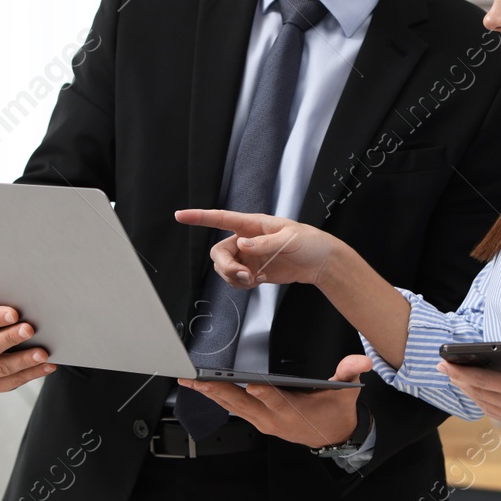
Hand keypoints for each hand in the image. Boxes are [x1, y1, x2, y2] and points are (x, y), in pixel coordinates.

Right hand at [173, 209, 342, 287]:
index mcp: (253, 224)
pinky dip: (241, 285)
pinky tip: (258, 281)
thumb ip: (265, 242)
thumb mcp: (290, 238)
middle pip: (218, 253)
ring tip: (254, 280)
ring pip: (225, 268)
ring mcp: (248, 256)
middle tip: (243, 275)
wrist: (320, 262)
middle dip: (226, 266)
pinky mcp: (253, 271)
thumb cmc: (309, 242)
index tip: (180, 215)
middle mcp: (246, 239)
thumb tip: (242, 245)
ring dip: (234, 278)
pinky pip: (236, 280)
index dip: (199, 217)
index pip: (221, 219)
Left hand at [178, 355, 371, 448]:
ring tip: (191, 381)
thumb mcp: (347, 392)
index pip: (278, 401)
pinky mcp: (258, 421)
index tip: (252, 386)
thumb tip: (361, 360)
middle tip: (199, 379)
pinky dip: (217, 399)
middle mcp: (274, 419)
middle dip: (220, 391)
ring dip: (211, 394)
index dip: (265, 394)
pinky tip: (203, 388)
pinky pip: (234, 410)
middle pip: (244, 405)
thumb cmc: (334, 412)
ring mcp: (263, 422)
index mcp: (294, 412)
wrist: (331, 436)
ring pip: (233, 408)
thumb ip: (350, 373)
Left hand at [438, 336, 500, 428]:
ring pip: (485, 405)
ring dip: (468, 391)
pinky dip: (481, 401)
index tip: (445, 364)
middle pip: (480, 393)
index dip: (462, 372)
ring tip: (454, 377)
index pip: (484, 381)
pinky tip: (474, 391)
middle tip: (441, 367)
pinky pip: (494, 412)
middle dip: (459, 380)